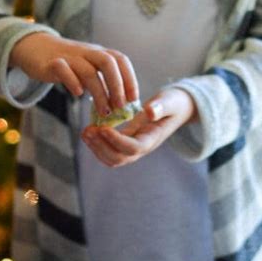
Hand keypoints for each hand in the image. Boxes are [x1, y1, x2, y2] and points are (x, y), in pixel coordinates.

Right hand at [10, 32, 138, 115]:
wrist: (36, 48)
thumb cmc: (69, 64)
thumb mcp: (90, 68)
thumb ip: (104, 82)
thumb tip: (122, 105)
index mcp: (99, 52)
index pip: (120, 60)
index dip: (129, 78)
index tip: (134, 99)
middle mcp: (87, 52)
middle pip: (108, 62)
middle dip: (117, 85)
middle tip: (120, 106)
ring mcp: (69, 56)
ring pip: (88, 71)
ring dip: (100, 93)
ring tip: (104, 112)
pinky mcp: (52, 63)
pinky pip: (64, 70)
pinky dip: (73, 82)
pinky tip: (78, 94)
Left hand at [81, 88, 196, 166]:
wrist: (176, 108)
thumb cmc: (173, 103)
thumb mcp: (170, 101)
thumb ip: (161, 107)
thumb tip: (149, 112)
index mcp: (152, 139)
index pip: (133, 148)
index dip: (116, 141)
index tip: (102, 128)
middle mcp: (142, 148)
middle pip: (119, 159)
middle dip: (101, 147)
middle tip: (88, 130)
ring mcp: (133, 147)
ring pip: (112, 158)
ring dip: (96, 148)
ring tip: (86, 132)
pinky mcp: (126, 142)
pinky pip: (110, 150)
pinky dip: (98, 144)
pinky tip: (90, 131)